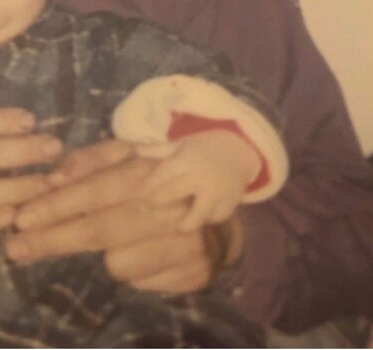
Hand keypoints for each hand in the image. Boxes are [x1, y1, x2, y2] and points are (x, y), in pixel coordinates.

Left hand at [6, 140, 239, 293]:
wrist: (222, 196)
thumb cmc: (160, 173)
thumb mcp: (128, 154)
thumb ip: (89, 160)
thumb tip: (54, 177)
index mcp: (148, 171)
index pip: (95, 190)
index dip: (56, 206)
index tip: (20, 219)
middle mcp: (168, 206)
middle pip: (100, 229)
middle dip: (53, 240)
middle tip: (15, 249)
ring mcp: (185, 242)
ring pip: (119, 263)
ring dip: (106, 255)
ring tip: (117, 238)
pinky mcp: (194, 272)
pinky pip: (142, 282)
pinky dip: (134, 270)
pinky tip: (144, 252)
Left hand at [139, 129, 260, 231]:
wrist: (239, 149)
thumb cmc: (203, 148)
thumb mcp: (181, 144)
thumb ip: (157, 150)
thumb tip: (134, 150)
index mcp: (186, 159)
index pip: (161, 176)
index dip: (147, 187)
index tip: (137, 196)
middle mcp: (200, 176)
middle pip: (173, 194)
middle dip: (159, 203)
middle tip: (148, 212)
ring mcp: (217, 191)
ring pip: (198, 214)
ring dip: (187, 222)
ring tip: (179, 228)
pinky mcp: (231, 201)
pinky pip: (216, 217)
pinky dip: (208, 220)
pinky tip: (201, 220)